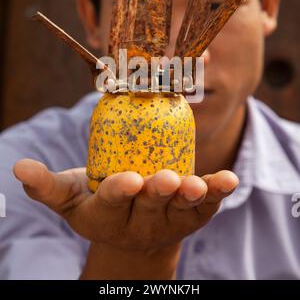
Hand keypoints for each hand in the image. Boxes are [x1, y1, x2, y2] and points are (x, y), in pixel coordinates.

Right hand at [14, 159, 238, 278]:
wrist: (131, 230)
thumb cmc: (98, 206)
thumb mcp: (69, 198)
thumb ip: (46, 186)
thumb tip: (17, 169)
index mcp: (108, 217)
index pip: (112, 202)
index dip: (119, 192)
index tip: (126, 180)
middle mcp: (141, 222)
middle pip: (150, 205)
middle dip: (158, 192)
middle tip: (164, 179)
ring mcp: (170, 219)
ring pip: (182, 207)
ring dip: (192, 195)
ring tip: (199, 184)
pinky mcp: (193, 214)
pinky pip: (207, 205)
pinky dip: (218, 192)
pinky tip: (228, 180)